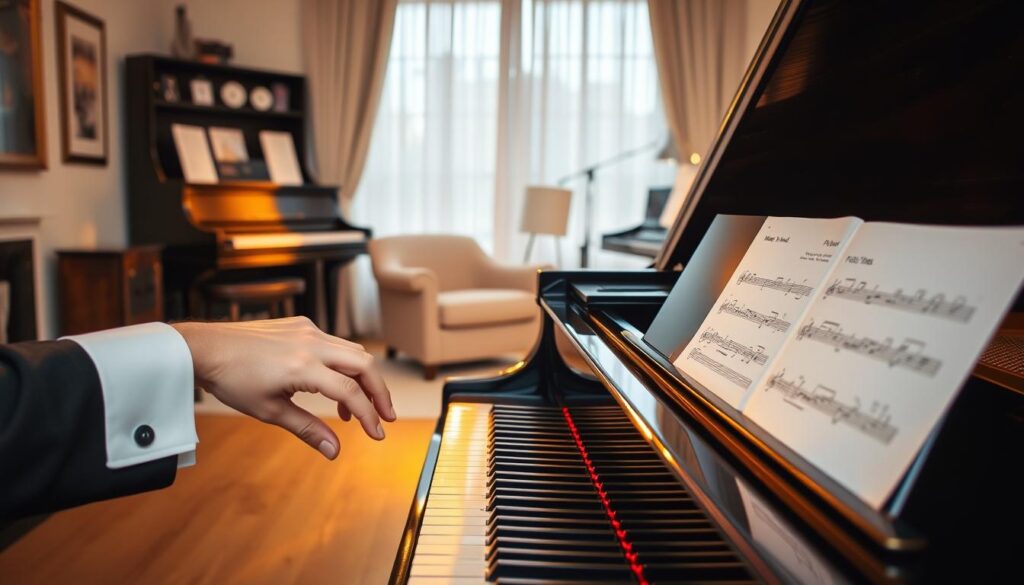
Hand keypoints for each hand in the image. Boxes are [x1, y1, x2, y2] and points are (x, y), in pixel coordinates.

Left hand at [171, 317, 395, 459]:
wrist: (205, 348)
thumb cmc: (232, 380)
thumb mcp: (269, 411)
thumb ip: (307, 429)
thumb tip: (334, 452)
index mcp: (303, 367)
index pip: (350, 392)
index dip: (369, 415)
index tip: (377, 434)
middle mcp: (311, 343)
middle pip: (365, 365)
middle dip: (380, 392)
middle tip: (385, 416)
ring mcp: (308, 330)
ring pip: (353, 352)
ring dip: (362, 379)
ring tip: (355, 408)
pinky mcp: (301, 324)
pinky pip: (335, 343)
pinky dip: (343, 365)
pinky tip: (331, 384)